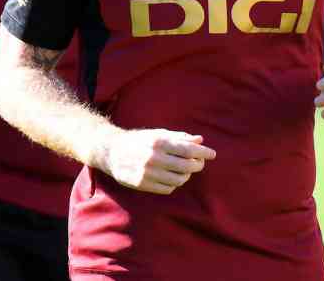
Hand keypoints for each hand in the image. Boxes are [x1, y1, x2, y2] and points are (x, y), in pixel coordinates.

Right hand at [98, 129, 215, 194]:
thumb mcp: (158, 134)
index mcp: (158, 142)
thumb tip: (200, 140)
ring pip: (179, 179)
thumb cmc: (139, 140)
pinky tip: (172, 177)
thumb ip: (179, 137)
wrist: (111, 151)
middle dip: (197, 165)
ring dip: (186, 176)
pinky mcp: (142, 184)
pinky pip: (167, 188)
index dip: (203, 152)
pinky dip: (174, 184)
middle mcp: (153, 157)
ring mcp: (147, 172)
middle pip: (186, 166)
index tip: (212, 154)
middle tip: (199, 163)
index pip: (188, 149)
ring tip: (184, 170)